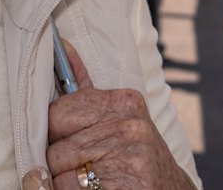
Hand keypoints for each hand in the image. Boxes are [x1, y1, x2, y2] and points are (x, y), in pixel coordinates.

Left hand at [46, 40, 194, 189]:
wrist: (170, 188)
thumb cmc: (135, 150)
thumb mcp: (119, 115)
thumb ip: (85, 87)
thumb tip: (61, 47)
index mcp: (123, 102)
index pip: (58, 112)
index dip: (52, 131)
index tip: (61, 138)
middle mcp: (128, 128)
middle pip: (57, 148)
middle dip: (58, 160)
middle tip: (74, 164)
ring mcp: (129, 160)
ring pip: (62, 176)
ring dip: (64, 182)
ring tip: (84, 178)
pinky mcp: (127, 189)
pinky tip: (92, 189)